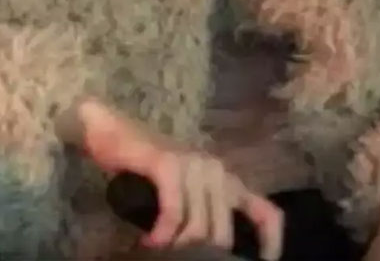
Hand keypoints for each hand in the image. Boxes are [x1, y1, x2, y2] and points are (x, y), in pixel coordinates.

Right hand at [63, 98, 283, 259]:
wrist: (110, 132)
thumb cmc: (145, 167)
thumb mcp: (183, 194)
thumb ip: (201, 214)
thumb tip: (212, 253)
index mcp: (226, 179)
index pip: (266, 214)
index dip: (269, 245)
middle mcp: (215, 169)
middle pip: (224, 232)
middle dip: (203, 255)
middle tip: (179, 259)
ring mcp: (192, 164)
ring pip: (199, 227)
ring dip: (177, 247)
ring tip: (160, 251)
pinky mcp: (167, 163)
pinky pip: (174, 212)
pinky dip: (162, 234)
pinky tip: (150, 242)